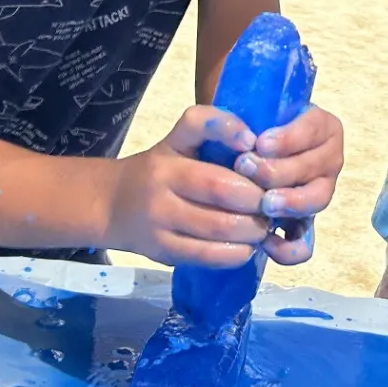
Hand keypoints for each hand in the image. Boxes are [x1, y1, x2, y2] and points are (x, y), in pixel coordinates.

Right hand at [104, 107, 270, 267]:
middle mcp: (161, 186)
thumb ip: (212, 130)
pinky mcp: (163, 252)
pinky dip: (236, 253)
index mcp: (169, 156)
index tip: (259, 154)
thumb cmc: (161, 168)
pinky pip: (208, 257)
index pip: (203, 135)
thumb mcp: (179, 140)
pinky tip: (247, 246)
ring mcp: (160, 223)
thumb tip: (255, 141)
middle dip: (257, 198)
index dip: (240, 149)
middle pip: (222, 191)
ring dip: (253, 229)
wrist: (113, 205)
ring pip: (218, 228)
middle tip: (274, 201)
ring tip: (264, 225)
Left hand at [233, 103, 343, 266]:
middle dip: (279, 170)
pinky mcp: (304, 224)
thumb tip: (246, 141)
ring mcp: (318, 193)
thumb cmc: (250, 125)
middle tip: (246, 167)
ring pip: (316, 200)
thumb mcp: (255, 113)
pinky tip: (267, 241)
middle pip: (312, 167)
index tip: (261, 143)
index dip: (288, 139)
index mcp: (322, 127)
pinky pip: (305, 243)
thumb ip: (253, 118)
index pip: (312, 130)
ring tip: (265, 204)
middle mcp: (327, 159)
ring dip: (291, 202)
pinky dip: (289, 247)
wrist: (243, 147)